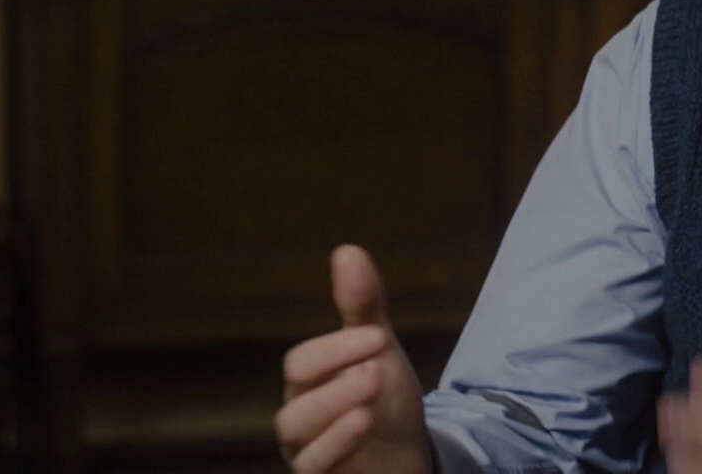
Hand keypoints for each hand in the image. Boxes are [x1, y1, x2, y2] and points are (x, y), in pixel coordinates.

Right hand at [276, 245, 432, 473]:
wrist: (406, 451)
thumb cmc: (384, 396)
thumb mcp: (379, 348)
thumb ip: (362, 304)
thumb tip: (346, 249)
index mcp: (308, 378)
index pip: (303, 360)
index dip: (336, 347)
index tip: (379, 337)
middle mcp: (299, 411)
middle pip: (295, 393)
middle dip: (334, 377)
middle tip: (375, 370)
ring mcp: (305, 446)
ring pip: (295, 430)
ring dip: (333, 411)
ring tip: (370, 398)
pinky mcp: (318, 473)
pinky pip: (310, 466)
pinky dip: (334, 445)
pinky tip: (362, 424)